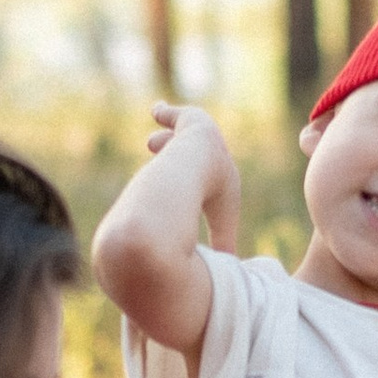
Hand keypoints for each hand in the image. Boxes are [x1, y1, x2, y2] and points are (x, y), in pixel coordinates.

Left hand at [147, 99, 237, 229]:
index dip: (192, 182)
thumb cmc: (214, 196)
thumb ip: (221, 240)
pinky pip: (174, 114)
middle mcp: (208, 155)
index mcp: (217, 175)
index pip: (202, 179)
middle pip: (189, 156)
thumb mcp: (220, 221)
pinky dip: (166, 112)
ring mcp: (198, 137)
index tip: (182, 191)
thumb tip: (225, 267)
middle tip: (160, 158)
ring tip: (151, 143)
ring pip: (179, 137)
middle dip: (176, 156)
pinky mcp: (191, 121)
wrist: (208, 168)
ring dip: (167, 140)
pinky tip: (156, 110)